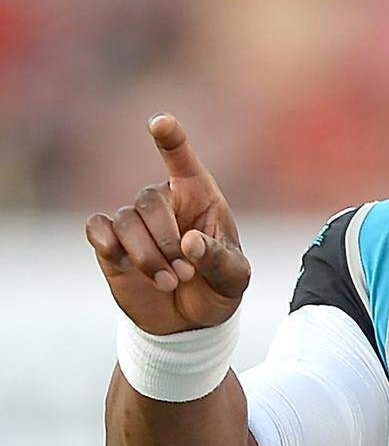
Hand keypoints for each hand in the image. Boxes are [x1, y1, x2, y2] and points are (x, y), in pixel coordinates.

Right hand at [85, 114, 249, 334]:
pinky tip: (124, 263)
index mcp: (200, 197)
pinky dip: (109, 246)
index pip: (182, 159)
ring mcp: (135, 223)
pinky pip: (97, 230)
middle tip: (185, 273)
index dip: (171, 139)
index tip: (160, 121)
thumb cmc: (219, 288)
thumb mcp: (234, 278)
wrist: (190, 323)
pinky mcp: (111, 245)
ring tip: (170, 281)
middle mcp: (165, 203)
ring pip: (124, 221)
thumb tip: (189, 243)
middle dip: (166, 240)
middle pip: (149, 202)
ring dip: (146, 255)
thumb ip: (218, 259)